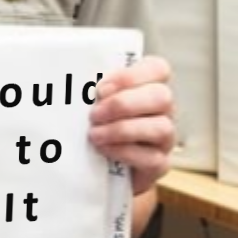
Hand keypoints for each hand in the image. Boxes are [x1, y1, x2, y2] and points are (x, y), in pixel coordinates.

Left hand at [88, 54, 174, 195]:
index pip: (158, 69)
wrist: (103, 168)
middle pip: (161, 97)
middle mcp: (163, 111)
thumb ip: (93, 91)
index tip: (101, 88)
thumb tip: (73, 81)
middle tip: (94, 114)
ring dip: (123, 129)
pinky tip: (104, 149)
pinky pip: (152, 158)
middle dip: (123, 104)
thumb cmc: (100, 126)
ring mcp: (164, 139)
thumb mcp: (97, 103)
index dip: (130, 76)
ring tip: (94, 134)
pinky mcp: (159, 164)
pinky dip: (125, 152)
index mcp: (150, 87)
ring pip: (161, 127)